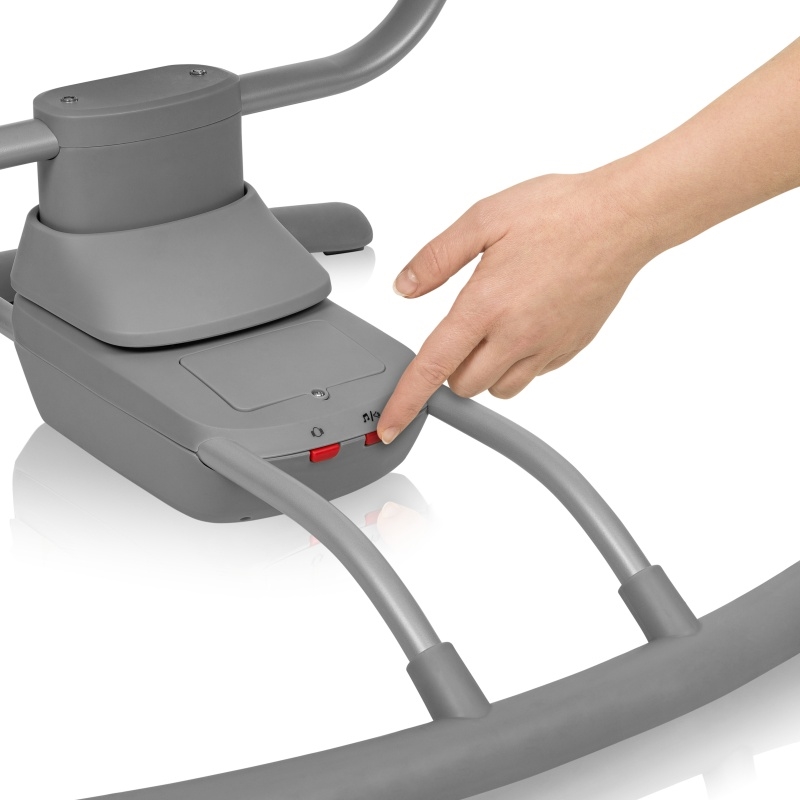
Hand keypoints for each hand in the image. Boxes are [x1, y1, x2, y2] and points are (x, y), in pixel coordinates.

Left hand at [377, 169, 655, 443]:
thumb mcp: (483, 219)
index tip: (388, 427)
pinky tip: (525, 323)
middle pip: (464, 387)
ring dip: (484, 371)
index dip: (406, 402)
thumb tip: (404, 288)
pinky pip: (532, 376)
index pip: (433, 368)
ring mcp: (546, 347)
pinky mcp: (569, 349)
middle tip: (461, 329)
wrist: (624, 218)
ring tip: (495, 326)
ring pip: (498, 389)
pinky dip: (517, 363)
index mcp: (486, 305)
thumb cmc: (559, 211)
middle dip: (451, 369)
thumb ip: (436, 259)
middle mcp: (516, 335)